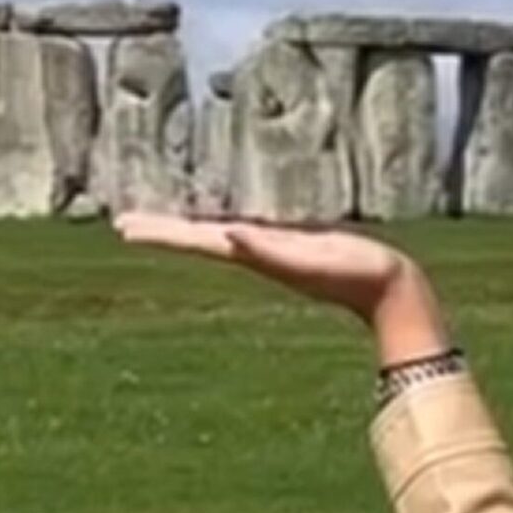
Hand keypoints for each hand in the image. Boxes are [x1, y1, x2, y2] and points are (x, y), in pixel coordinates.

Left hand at [111, 213, 453, 359]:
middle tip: (122, 223)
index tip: (123, 227)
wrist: (391, 289)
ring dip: (185, 229)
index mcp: (253, 254)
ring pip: (216, 236)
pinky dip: (221, 225)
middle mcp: (256, 253)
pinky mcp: (292, 245)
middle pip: (196, 239)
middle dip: (161, 230)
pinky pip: (244, 230)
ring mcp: (272, 251)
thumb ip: (272, 250)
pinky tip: (220, 223)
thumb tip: (230, 235)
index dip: (160, 232)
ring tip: (158, 222)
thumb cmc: (355, 272)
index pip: (195, 240)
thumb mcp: (311, 259)